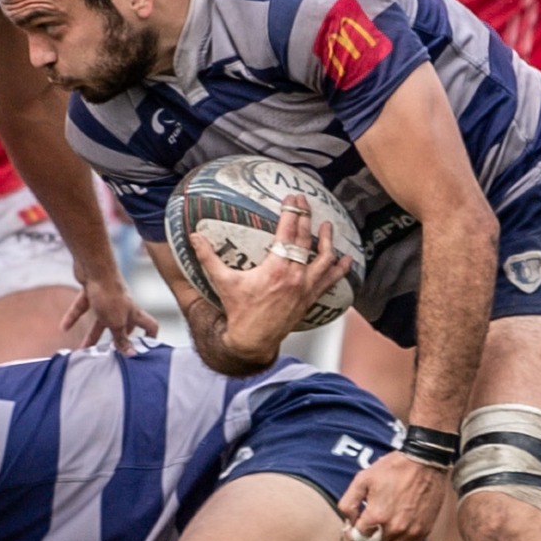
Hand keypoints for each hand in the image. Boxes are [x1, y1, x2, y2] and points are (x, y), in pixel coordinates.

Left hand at [63, 268, 158, 349]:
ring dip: (92, 334)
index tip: (143, 349)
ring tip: (82, 349)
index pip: (150, 325)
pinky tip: (64, 327)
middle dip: (115, 340)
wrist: (94, 268)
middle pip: (122, 326)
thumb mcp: (116, 323)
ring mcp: (107, 298)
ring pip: (100, 319)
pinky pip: (83, 306)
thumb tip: (131, 354)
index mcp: (134, 313)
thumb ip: (121, 338)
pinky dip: (74, 316)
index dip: (150, 337)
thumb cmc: (110, 296)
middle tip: (109, 355)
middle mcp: (123, 306)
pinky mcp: (92, 290)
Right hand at [190, 195, 351, 366]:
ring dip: (328, 241)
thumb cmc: (239, 312)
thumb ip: (208, 257)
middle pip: (306, 240)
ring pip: (324, 260)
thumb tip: (194, 237)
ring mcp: (305, 288)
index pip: (287, 233)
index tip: (292, 199)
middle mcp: (295, 277)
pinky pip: (329, 281)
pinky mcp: (310, 299)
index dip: (291, 213)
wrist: (252, 340)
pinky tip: (346, 261)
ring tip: (329, 226)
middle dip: (306, 218)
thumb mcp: (222, 282)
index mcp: (276, 269)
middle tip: (305, 203)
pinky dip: (339, 270)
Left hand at [338, 448, 447, 540]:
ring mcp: (411, 532)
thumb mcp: (362, 479)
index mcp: (377, 515)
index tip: (351, 526)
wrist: (425, 463)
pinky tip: (393, 537)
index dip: (351, 532)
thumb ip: (349, 502)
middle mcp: (395, 528)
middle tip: (363, 531)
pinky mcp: (424, 531)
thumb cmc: (392, 469)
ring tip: (377, 535)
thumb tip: (349, 520)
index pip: (357, 537)